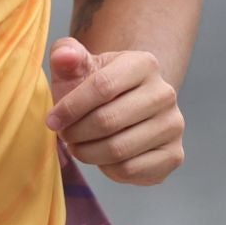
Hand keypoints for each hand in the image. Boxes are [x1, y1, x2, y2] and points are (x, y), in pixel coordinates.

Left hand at [45, 37, 185, 185]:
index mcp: (143, 64)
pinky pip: (130, 170)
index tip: (52, 120)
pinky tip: (102, 158)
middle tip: (65, 136)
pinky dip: (107, 169)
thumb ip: (65, 55)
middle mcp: (164, 93)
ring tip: (78, 146)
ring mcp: (173, 125)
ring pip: (118, 149)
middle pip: (108, 121)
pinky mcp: (174, 155)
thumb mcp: (77, 68)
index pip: (102, 87)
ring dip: (87, 153)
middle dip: (76, 133)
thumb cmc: (94, 88)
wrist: (122, 109)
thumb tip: (64, 55)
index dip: (70, 107)